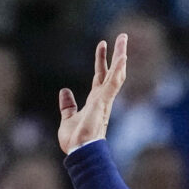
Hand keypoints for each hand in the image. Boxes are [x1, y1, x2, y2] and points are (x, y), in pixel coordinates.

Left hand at [56, 32, 128, 155]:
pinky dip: (118, 70)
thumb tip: (64, 91)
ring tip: (124, 40)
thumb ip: (68, 105)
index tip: (102, 45)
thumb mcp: (67, 117)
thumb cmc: (75, 140)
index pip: (100, 76)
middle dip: (116, 54)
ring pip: (116, 74)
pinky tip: (122, 57)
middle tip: (121, 37)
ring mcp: (105, 100)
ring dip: (120, 56)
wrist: (79, 151)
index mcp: (95, 101)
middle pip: (112, 71)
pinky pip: (113, 83)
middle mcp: (103, 98)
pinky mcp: (104, 103)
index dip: (101, 60)